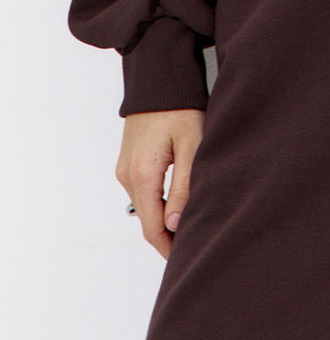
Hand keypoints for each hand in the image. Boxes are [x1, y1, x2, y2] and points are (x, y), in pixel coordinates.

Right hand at [115, 109, 205, 259]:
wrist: (158, 80)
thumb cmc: (180, 109)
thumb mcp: (191, 146)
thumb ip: (184, 186)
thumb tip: (175, 223)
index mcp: (143, 175)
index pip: (153, 227)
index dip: (169, 247)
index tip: (186, 259)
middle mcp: (128, 175)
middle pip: (147, 219)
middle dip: (168, 236)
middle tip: (193, 246)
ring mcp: (125, 168)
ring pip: (145, 205)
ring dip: (163, 218)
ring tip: (189, 225)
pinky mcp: (128, 161)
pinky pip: (142, 190)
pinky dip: (157, 202)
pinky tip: (176, 201)